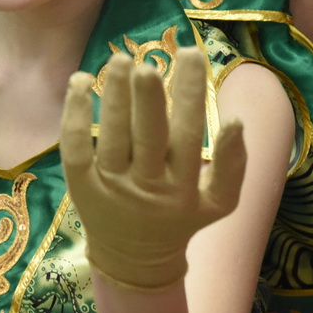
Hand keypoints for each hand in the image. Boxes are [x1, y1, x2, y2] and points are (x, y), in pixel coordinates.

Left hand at [60, 46, 245, 289]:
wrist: (135, 259)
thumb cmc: (180, 217)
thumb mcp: (218, 202)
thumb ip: (232, 165)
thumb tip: (237, 121)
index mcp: (183, 188)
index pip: (187, 135)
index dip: (189, 95)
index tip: (192, 53)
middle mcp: (147, 188)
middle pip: (148, 137)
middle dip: (148, 99)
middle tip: (148, 64)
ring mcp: (111, 186)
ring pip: (113, 137)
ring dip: (114, 96)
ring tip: (120, 59)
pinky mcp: (81, 186)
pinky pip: (75, 149)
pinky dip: (75, 115)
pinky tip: (79, 81)